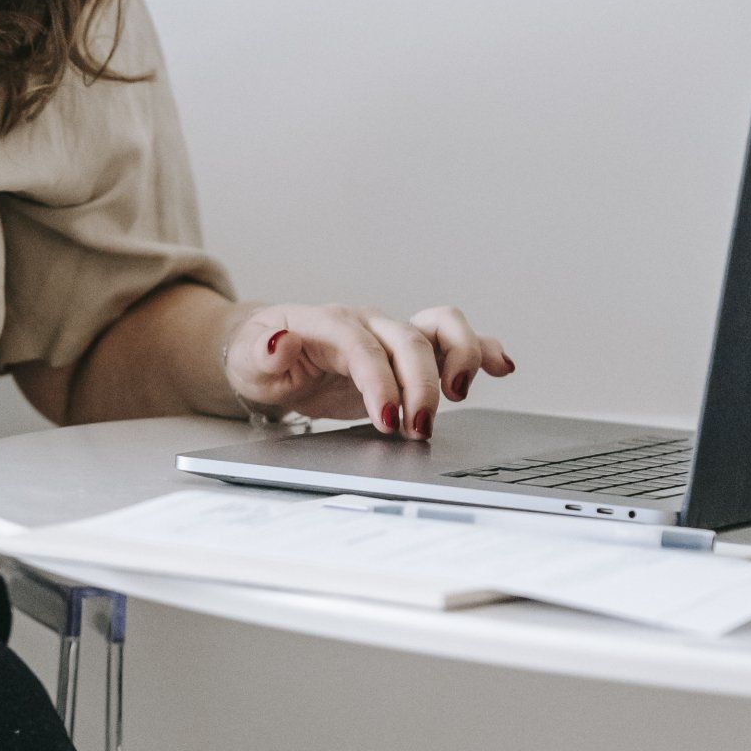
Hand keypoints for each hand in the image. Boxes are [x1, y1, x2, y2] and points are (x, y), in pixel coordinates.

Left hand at [223, 302, 515, 436]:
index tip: (387, 419)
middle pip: (408, 339)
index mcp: (329, 323)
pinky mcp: (410, 352)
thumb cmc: (261, 357)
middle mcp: (368, 322)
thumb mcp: (248, 359)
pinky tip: (502, 367)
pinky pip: (452, 341)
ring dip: (460, 359)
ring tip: (460, 396)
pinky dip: (482, 350)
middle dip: (421, 385)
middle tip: (418, 429)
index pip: (363, 347)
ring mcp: (392, 334)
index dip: (379, 381)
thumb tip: (279, 341)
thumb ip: (264, 351)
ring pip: (441, 327)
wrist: (270, 354)